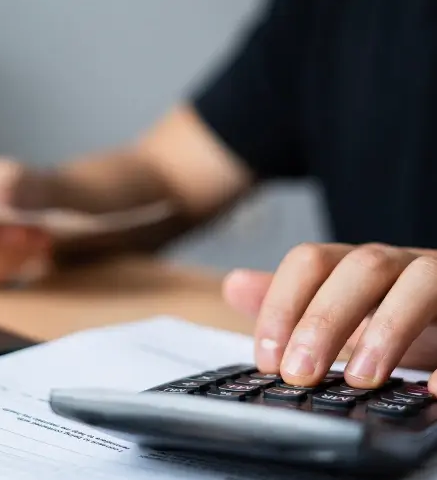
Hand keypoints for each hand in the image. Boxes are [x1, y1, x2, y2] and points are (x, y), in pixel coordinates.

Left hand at [221, 242, 436, 392]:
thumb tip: (234, 284)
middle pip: (361, 268)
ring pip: (421, 281)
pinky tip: (435, 388)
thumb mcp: (340, 312)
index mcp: (356, 265)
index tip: (267, 360)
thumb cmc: (396, 316)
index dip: (282, 305)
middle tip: (299, 374)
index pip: (309, 261)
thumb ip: (291, 301)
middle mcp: (400, 265)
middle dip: (324, 320)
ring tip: (361, 379)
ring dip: (388, 328)